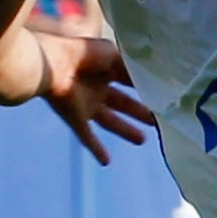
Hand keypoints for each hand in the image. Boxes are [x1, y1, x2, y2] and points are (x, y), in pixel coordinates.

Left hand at [34, 29, 155, 162]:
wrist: (53, 66)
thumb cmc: (82, 55)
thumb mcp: (113, 55)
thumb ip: (130, 66)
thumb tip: (150, 76)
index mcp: (105, 69)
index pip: (128, 80)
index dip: (144, 86)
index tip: (164, 95)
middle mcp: (97, 87)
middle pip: (122, 103)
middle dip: (140, 112)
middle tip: (158, 121)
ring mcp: (87, 104)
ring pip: (110, 121)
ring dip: (126, 130)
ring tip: (144, 140)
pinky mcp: (76, 119)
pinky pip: (88, 138)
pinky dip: (97, 149)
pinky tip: (107, 162)